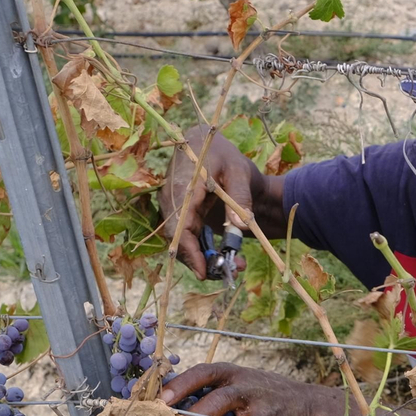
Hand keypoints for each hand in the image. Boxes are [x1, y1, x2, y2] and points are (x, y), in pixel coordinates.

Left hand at [158, 363, 333, 415]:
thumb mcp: (236, 380)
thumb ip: (207, 389)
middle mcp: (249, 391)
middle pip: (218, 403)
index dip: (181, 385)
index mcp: (233, 373)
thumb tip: (159, 406)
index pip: (204, 373)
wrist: (304, 405)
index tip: (160, 401)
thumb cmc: (257, 392)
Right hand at [159, 124, 257, 279]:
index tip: (203, 271)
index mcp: (183, 187)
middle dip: (202, 261)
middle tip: (231, 272)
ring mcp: (176, 209)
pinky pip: (189, 238)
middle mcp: (173, 201)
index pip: (178, 226)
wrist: (209, 144)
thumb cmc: (224, 155)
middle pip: (179, 239)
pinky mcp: (183, 215)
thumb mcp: (238, 171)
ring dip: (206, 258)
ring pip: (184, 241)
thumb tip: (241, 227)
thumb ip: (240, 197)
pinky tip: (228, 257)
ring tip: (235, 266)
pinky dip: (205, 251)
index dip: (188, 251)